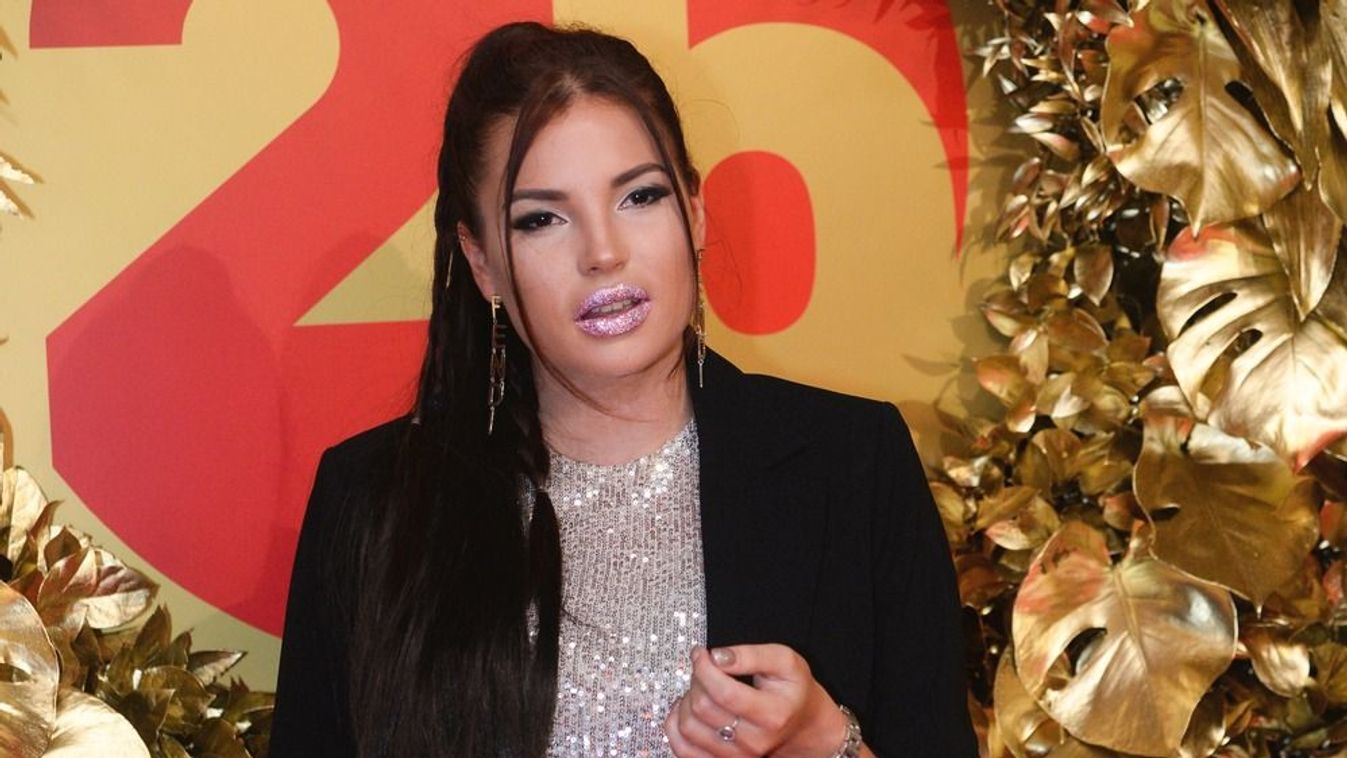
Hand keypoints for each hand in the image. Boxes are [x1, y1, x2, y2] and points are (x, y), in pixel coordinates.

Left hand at [662, 643, 849, 757]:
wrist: (801, 724)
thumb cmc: (792, 689)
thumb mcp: (784, 661)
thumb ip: (751, 654)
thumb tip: (717, 657)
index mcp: (772, 714)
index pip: (724, 692)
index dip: (704, 668)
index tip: (701, 653)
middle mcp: (754, 742)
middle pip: (703, 708)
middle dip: (696, 679)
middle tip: (706, 668)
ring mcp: (736, 757)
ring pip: (687, 727)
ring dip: (686, 700)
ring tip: (701, 687)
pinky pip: (682, 749)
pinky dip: (675, 725)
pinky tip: (687, 708)